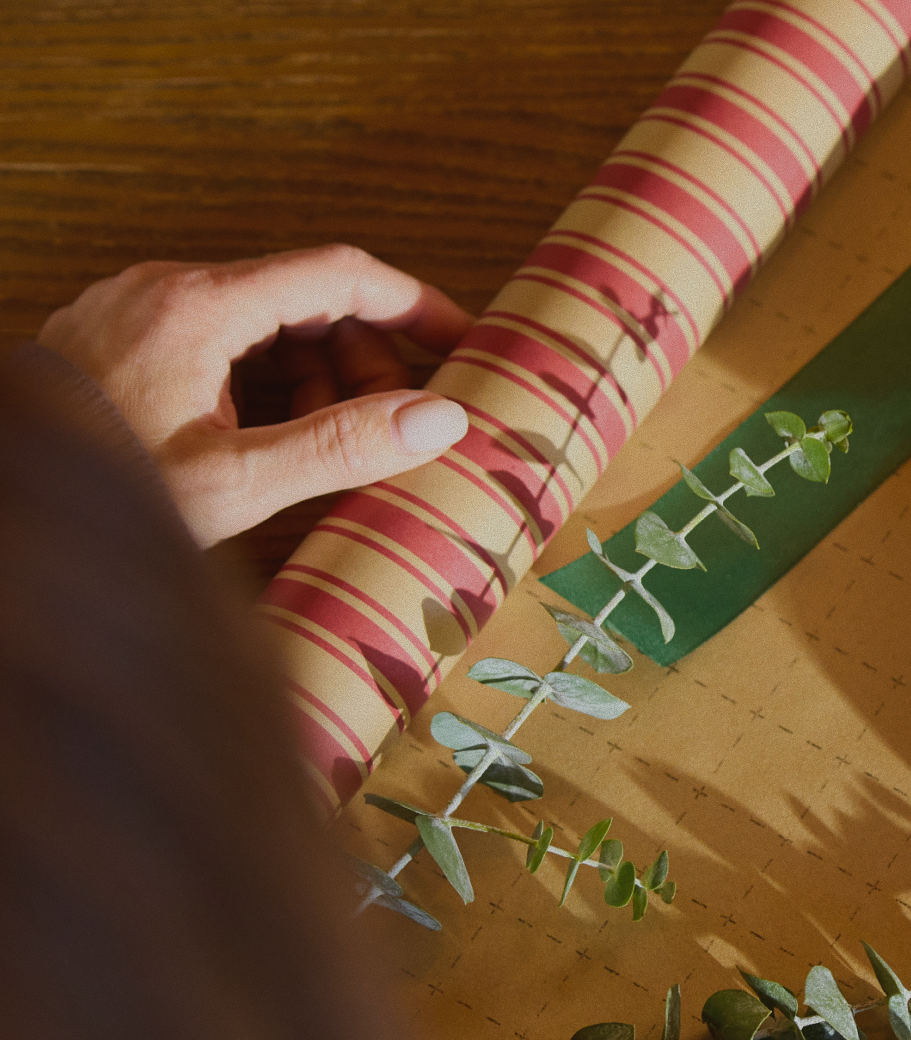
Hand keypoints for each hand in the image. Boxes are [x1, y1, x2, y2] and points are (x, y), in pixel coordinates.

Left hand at [38, 244, 473, 545]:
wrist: (8, 514)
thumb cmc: (102, 497)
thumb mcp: (234, 483)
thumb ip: (341, 446)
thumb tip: (439, 419)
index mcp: (200, 305)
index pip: (340, 274)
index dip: (414, 303)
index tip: (463, 338)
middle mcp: (165, 288)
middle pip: (301, 297)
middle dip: (360, 357)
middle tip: (388, 422)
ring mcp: (134, 309)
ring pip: (257, 319)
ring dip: (310, 372)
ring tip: (320, 443)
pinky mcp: (115, 338)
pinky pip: (213, 337)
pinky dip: (258, 376)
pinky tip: (261, 437)